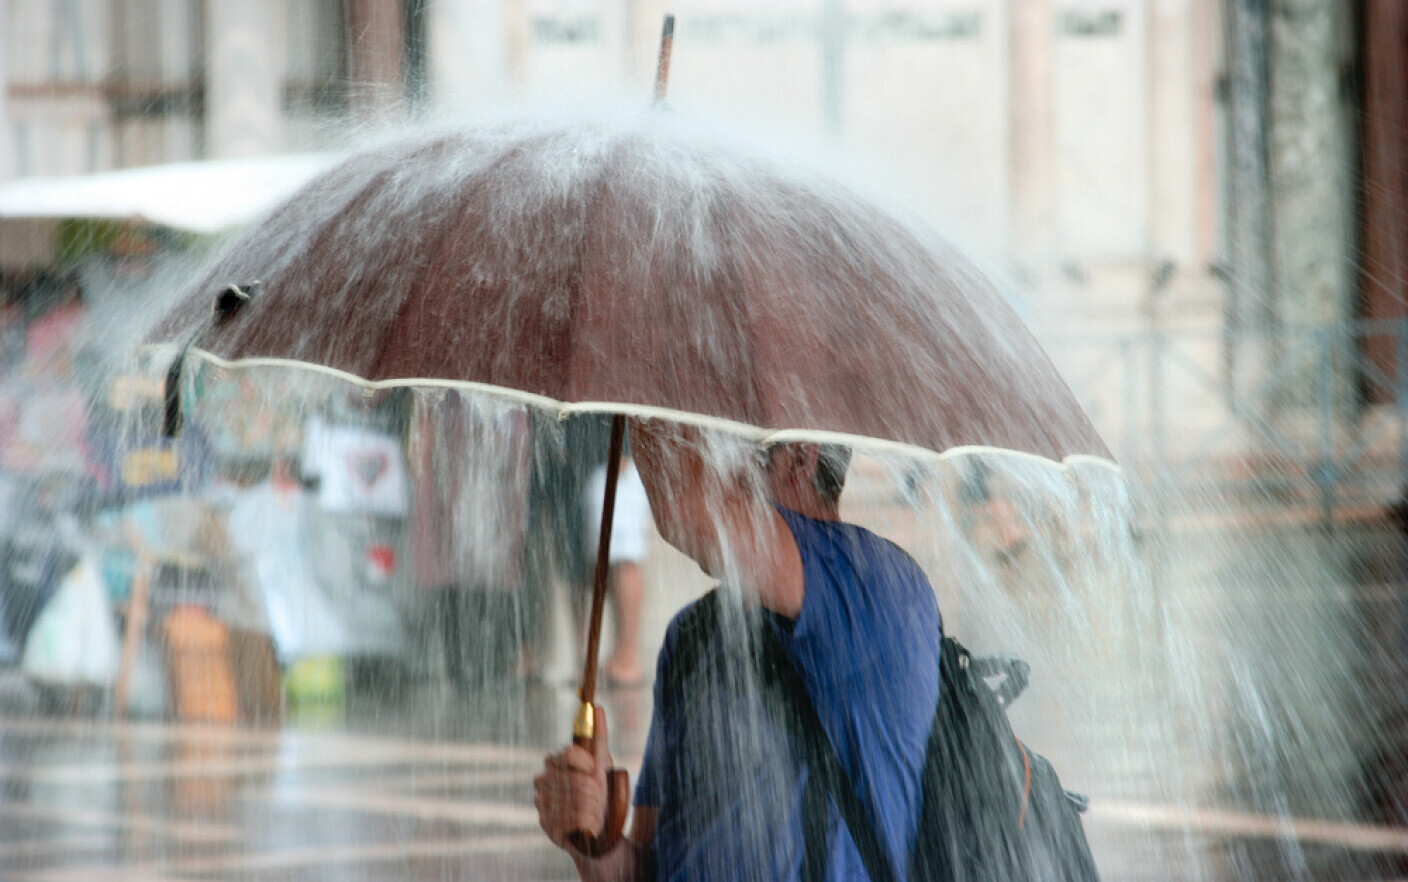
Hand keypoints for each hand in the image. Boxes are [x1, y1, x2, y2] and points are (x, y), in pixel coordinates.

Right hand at [534, 703, 613, 852]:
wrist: (601, 828)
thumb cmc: (601, 792)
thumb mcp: (603, 764)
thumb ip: (599, 736)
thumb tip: (598, 708)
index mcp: (555, 762)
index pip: (567, 753)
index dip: (586, 763)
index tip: (595, 771)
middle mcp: (543, 780)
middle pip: (572, 780)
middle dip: (593, 791)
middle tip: (600, 798)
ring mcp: (542, 803)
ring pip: (572, 801)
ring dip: (592, 809)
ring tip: (596, 813)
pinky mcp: (545, 824)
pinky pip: (568, 821)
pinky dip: (585, 824)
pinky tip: (589, 826)